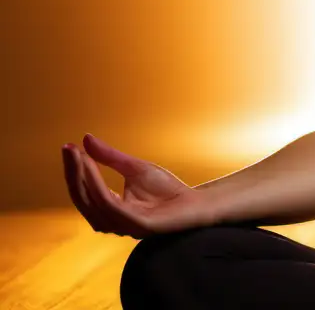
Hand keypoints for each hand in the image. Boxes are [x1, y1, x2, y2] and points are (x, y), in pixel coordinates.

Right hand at [61, 133, 214, 237]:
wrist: (195, 203)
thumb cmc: (165, 189)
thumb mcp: (134, 168)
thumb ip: (110, 158)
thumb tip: (86, 139)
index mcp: (108, 210)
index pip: (84, 191)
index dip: (74, 170)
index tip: (68, 147)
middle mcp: (110, 221)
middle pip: (83, 198)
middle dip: (74, 172)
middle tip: (69, 149)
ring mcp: (123, 225)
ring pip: (93, 202)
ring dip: (83, 177)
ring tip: (80, 156)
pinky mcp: (137, 225)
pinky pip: (111, 206)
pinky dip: (98, 187)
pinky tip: (93, 171)